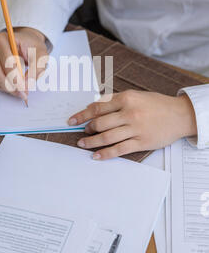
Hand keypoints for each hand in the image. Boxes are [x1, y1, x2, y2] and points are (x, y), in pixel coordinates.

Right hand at [0, 27, 47, 98]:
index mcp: (3, 39)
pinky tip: (16, 87)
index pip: (7, 63)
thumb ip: (36, 69)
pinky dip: (5, 86)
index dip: (16, 78)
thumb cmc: (32, 45)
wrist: (26, 41)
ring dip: (9, 88)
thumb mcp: (41, 55)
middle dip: (11, 86)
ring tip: (21, 92)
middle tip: (23, 94)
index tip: (25, 87)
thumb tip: (27, 84)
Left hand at [68, 90, 196, 159]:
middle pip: (100, 123)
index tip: (72, 120)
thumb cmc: (157, 104)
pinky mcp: (141, 142)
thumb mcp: (136, 96)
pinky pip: (119, 149)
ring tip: (83, 144)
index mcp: (127, 98)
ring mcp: (136, 129)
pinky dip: (105, 153)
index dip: (82, 115)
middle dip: (87, 129)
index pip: (98, 107)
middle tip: (82, 132)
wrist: (180, 115)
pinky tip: (96, 156)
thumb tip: (95, 108)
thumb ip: (116, 101)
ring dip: (92, 142)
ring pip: (107, 137)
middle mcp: (130, 113)